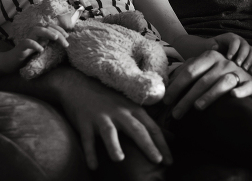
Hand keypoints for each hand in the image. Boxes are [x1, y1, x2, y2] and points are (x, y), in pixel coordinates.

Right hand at [4, 23, 69, 70]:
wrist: (11, 62)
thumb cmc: (28, 55)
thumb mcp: (41, 47)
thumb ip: (49, 42)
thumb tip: (63, 41)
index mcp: (39, 33)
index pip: (51, 26)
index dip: (60, 29)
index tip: (67, 36)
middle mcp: (33, 34)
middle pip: (47, 27)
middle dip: (58, 33)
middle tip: (66, 44)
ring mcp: (27, 39)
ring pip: (37, 30)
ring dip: (48, 33)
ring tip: (56, 38)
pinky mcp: (21, 46)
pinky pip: (27, 42)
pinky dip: (35, 45)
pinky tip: (41, 50)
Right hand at [56, 69, 171, 169]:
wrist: (79, 84)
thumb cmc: (109, 99)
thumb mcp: (130, 106)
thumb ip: (147, 122)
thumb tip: (171, 137)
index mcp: (133, 109)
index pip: (152, 127)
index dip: (162, 144)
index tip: (170, 160)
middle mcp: (119, 112)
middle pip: (136, 129)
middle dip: (147, 145)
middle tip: (157, 161)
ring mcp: (101, 117)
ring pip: (109, 132)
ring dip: (114, 145)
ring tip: (119, 159)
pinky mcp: (85, 122)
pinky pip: (87, 139)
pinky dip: (90, 152)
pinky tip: (93, 166)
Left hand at [163, 50, 251, 119]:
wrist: (244, 77)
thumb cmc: (217, 76)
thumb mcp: (202, 70)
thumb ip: (185, 73)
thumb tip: (164, 83)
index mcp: (210, 56)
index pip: (190, 71)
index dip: (176, 86)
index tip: (166, 101)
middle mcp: (224, 62)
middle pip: (203, 80)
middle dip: (187, 98)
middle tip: (176, 114)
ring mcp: (238, 72)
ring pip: (222, 83)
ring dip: (210, 95)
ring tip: (197, 108)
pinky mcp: (251, 84)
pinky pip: (246, 87)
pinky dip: (240, 92)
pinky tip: (233, 96)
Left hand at [211, 33, 251, 70]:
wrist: (216, 55)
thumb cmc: (212, 49)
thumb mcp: (209, 46)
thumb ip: (211, 45)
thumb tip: (215, 47)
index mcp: (231, 38)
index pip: (235, 41)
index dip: (233, 49)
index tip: (228, 58)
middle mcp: (241, 41)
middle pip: (246, 46)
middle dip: (243, 56)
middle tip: (238, 65)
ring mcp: (246, 49)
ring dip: (250, 60)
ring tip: (244, 69)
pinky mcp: (250, 56)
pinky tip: (250, 71)